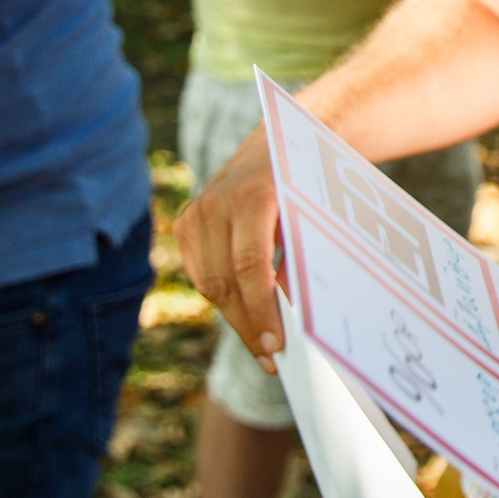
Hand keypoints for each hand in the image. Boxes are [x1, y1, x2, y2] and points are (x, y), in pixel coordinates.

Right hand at [173, 124, 284, 371]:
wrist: (279, 139)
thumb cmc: (308, 183)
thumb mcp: (313, 214)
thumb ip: (302, 257)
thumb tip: (298, 317)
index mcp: (253, 195)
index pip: (250, 266)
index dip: (261, 310)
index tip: (275, 346)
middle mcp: (216, 202)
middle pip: (225, 281)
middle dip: (248, 324)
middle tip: (270, 358)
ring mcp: (196, 211)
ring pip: (210, 283)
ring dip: (235, 317)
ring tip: (261, 345)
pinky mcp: (186, 221)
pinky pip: (202, 273)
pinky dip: (223, 297)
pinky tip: (246, 316)